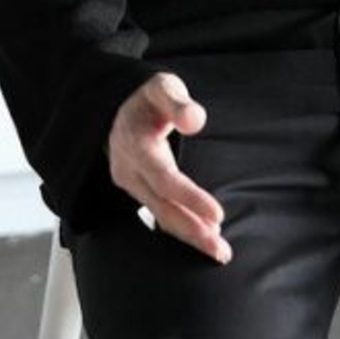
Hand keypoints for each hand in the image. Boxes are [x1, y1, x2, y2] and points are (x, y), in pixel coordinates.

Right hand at [106, 73, 232, 262]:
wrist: (118, 107)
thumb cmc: (148, 97)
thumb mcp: (161, 87)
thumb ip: (177, 102)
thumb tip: (195, 120)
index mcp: (136, 144)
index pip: (164, 178)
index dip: (190, 198)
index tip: (218, 214)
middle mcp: (129, 169)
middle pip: (162, 207)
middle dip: (192, 230)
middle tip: (221, 250)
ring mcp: (131, 183)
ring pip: (160, 215)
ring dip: (189, 234)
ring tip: (219, 251)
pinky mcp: (137, 190)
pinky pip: (158, 212)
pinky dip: (180, 227)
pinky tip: (202, 237)